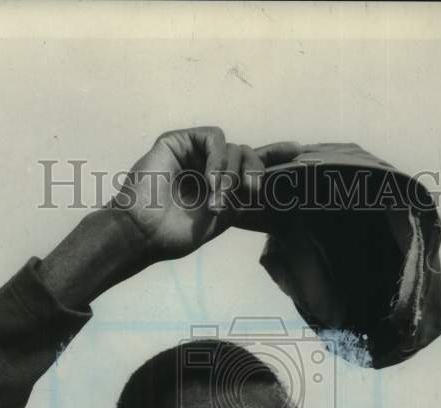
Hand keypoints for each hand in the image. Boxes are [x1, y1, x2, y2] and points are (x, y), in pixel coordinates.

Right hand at [113, 127, 302, 261]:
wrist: (143, 233)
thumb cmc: (173, 235)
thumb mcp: (218, 220)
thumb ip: (239, 198)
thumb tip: (258, 180)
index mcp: (218, 186)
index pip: (250, 166)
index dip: (273, 156)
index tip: (297, 151)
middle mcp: (207, 167)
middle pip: (247, 154)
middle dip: (254, 172)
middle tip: (251, 191)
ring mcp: (192, 153)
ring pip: (233, 147)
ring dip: (232, 172)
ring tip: (218, 197)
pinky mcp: (178, 141)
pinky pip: (213, 138)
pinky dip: (218, 158)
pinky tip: (211, 179)